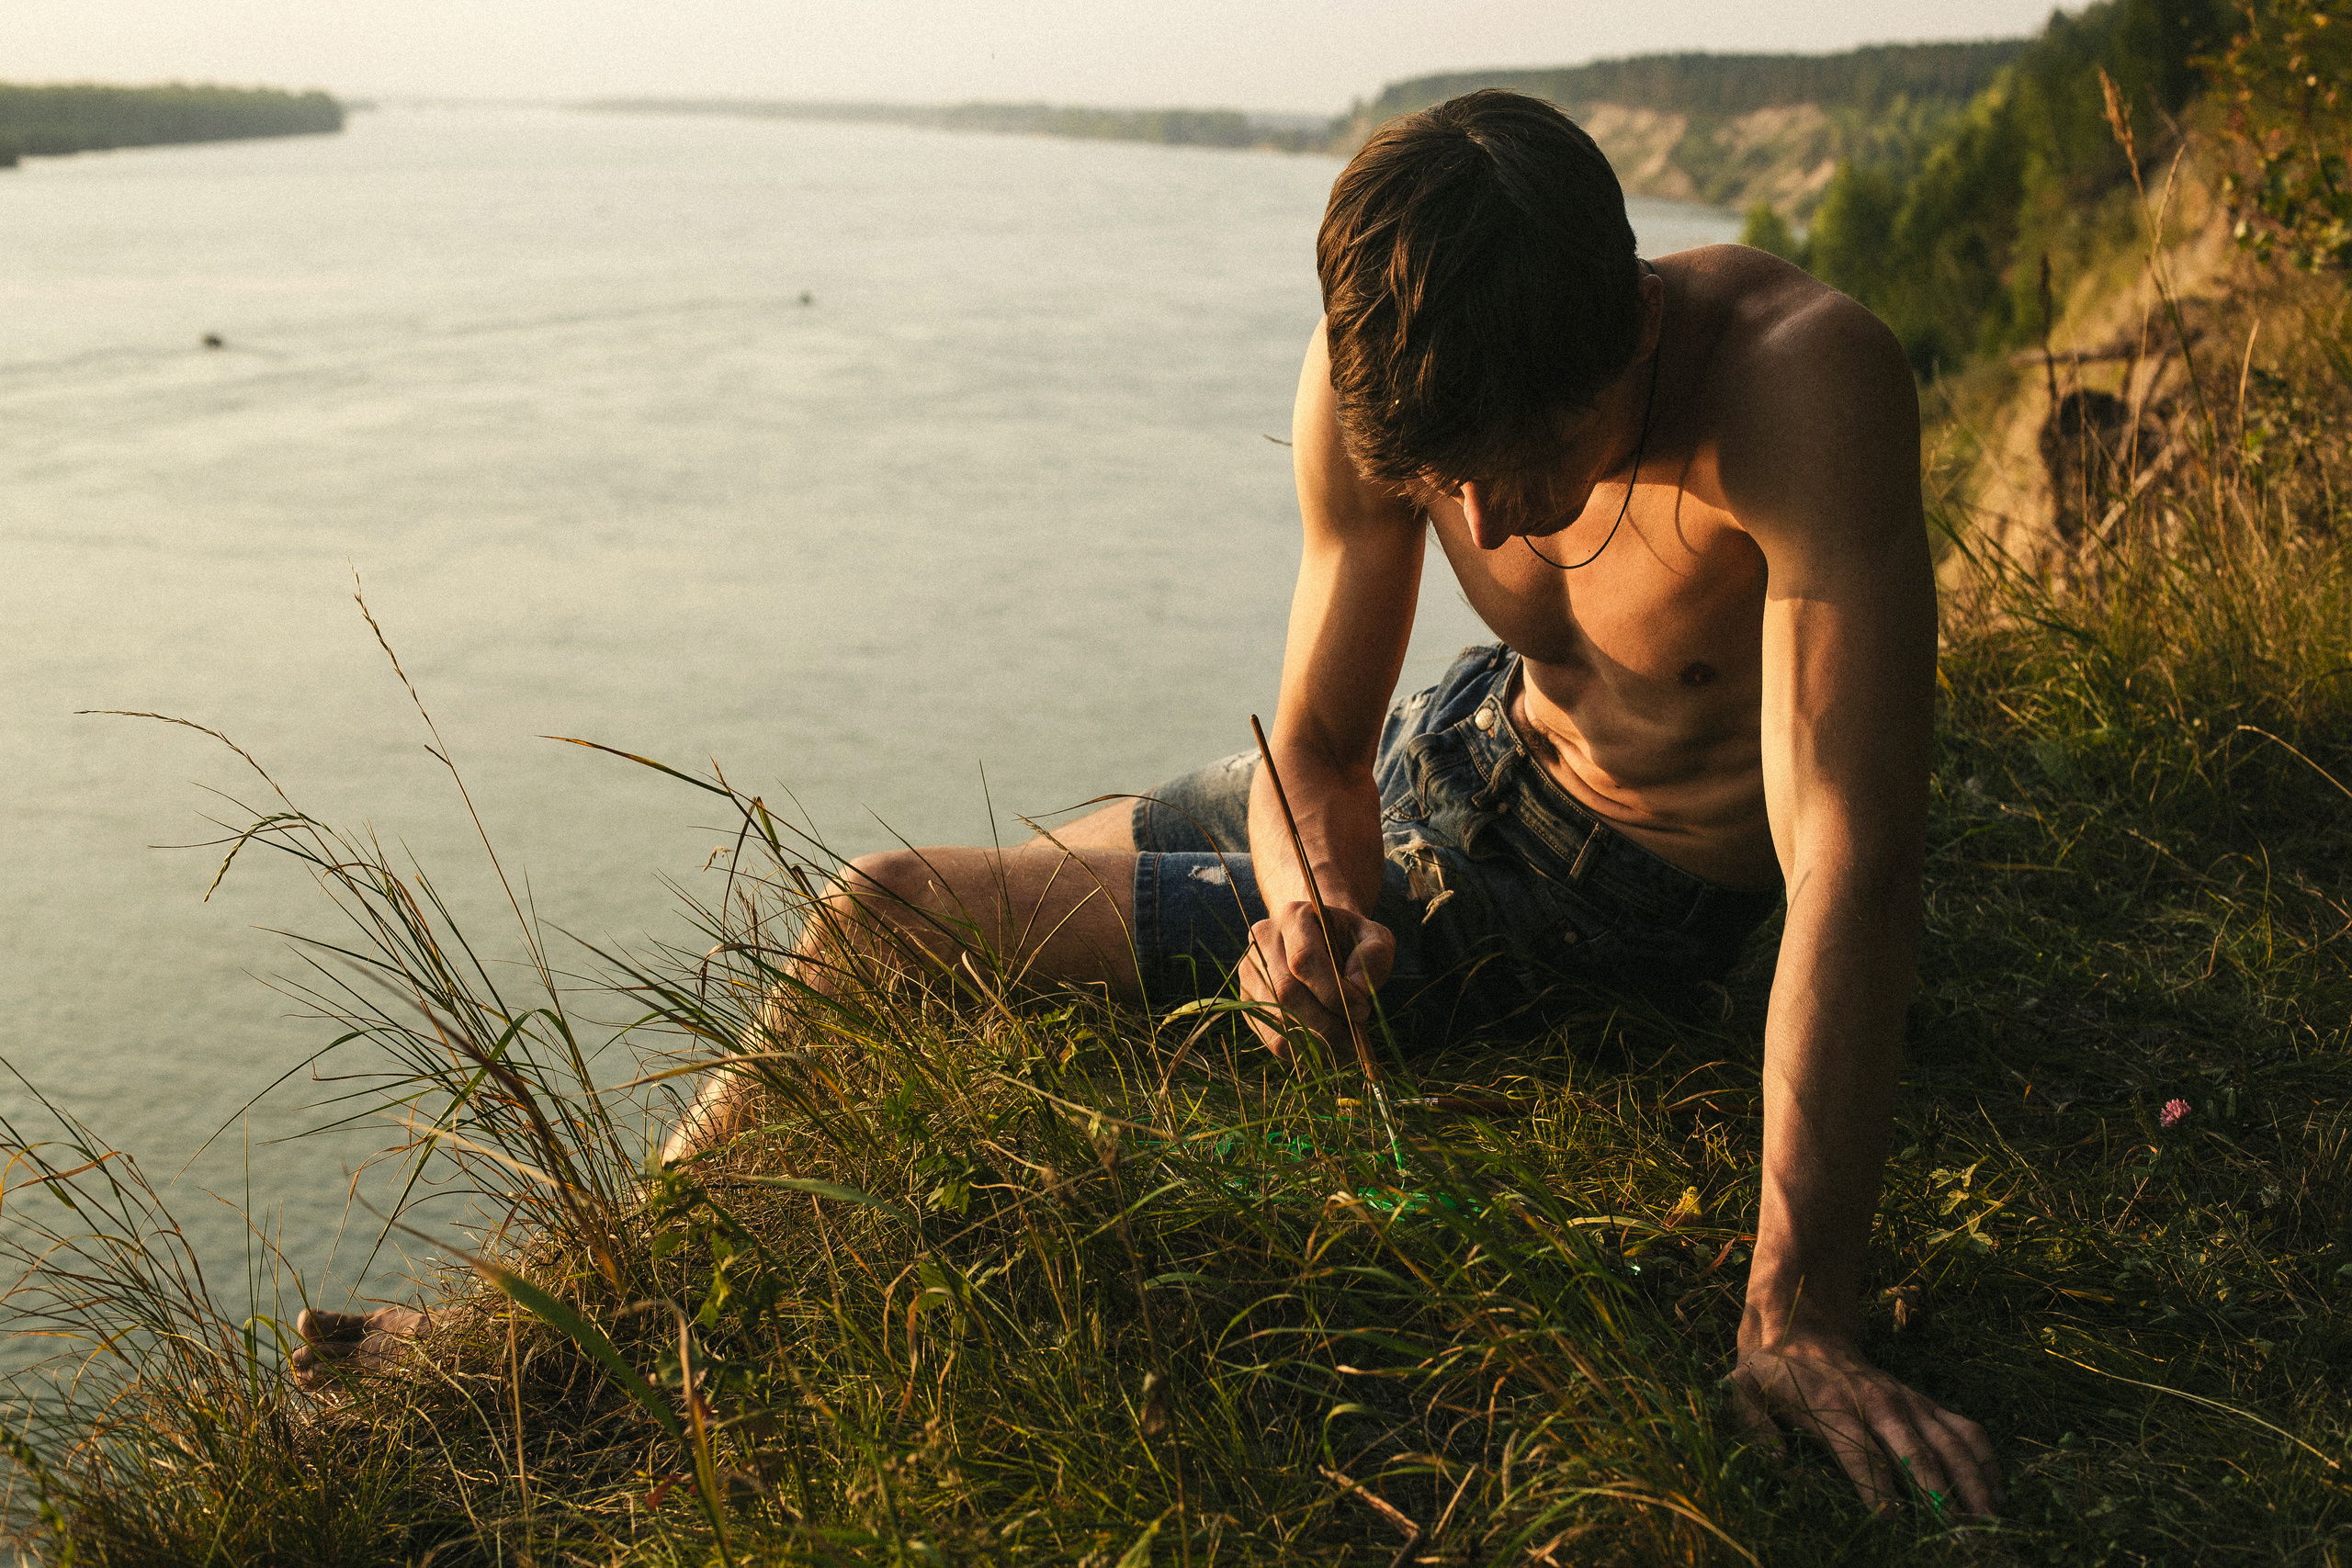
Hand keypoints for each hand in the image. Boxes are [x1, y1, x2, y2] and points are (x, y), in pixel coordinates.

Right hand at [1239, 900, 1393, 1055]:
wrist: (1320, 939)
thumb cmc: (1349, 941)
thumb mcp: (1375, 937)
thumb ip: (1374, 956)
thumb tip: (1356, 989)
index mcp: (1293, 917)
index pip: (1303, 960)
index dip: (1333, 992)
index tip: (1362, 1011)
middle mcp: (1262, 940)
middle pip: (1287, 993)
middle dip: (1326, 1023)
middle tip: (1356, 1037)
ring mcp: (1249, 971)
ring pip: (1277, 1019)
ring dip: (1315, 1040)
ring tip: (1344, 1043)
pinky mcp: (1247, 999)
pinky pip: (1269, 1036)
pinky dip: (1300, 1049)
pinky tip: (1325, 1045)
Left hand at [1730, 1329, 2000, 1517]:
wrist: (1802, 1328)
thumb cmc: (1772, 1373)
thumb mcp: (1743, 1390)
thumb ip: (1754, 1426)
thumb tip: (1779, 1462)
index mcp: (1833, 1406)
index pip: (1860, 1454)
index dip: (1875, 1487)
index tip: (1890, 1520)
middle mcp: (1878, 1403)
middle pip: (1915, 1451)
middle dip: (1936, 1494)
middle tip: (1956, 1533)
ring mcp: (1906, 1402)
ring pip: (1949, 1441)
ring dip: (1971, 1480)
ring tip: (1988, 1520)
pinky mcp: (1922, 1402)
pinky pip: (1963, 1428)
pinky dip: (1984, 1457)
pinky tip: (1996, 1492)